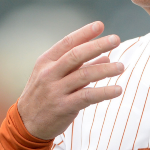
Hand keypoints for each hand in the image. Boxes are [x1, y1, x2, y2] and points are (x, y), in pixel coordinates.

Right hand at [16, 21, 124, 139]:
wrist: (27, 124)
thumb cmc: (44, 96)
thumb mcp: (55, 76)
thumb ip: (79, 67)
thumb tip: (106, 57)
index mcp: (46, 62)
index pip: (67, 43)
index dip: (84, 33)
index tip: (100, 25)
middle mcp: (49, 74)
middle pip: (76, 55)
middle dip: (97, 45)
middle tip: (116, 39)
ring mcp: (55, 90)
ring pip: (84, 75)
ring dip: (105, 69)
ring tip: (121, 66)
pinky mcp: (63, 107)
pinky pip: (87, 97)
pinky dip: (104, 92)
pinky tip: (118, 90)